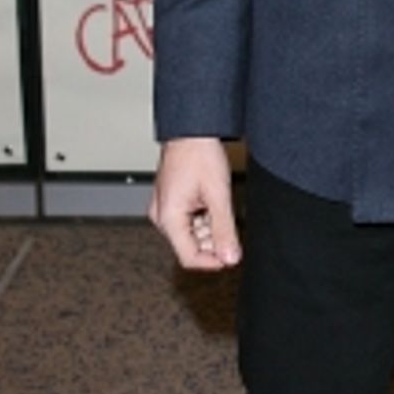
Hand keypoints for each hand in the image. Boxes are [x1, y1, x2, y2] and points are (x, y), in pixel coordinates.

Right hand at [148, 136, 241, 271]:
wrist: (191, 131)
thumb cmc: (199, 155)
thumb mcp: (218, 195)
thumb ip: (224, 230)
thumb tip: (230, 257)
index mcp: (168, 218)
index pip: (189, 258)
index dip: (213, 261)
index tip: (231, 256)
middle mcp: (161, 216)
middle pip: (190, 246)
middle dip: (213, 241)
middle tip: (231, 226)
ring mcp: (164, 209)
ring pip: (191, 234)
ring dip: (210, 228)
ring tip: (221, 207)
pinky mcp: (170, 202)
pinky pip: (187, 220)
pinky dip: (204, 218)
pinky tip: (213, 203)